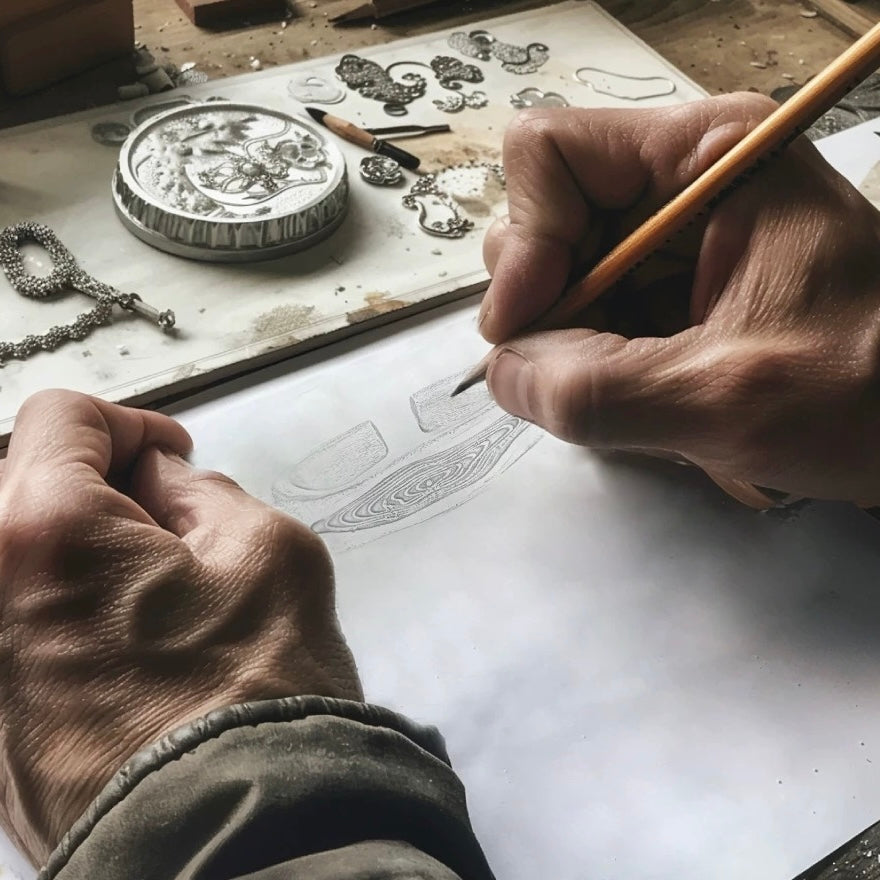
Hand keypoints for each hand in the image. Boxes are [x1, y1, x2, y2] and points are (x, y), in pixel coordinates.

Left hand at [0, 391, 360, 865]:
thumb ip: (204, 490)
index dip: (129, 422)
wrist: (237, 842)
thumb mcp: (268, 549)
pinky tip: (136, 640)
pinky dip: (69, 609)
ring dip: (83, 548)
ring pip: (22, 562)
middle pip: (20, 486)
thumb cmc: (254, 703)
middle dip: (94, 481)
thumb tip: (165, 483)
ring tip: (159, 582)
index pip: (60, 419)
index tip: (167, 452)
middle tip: (161, 508)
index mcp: (42, 531)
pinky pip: (23, 629)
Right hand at [480, 94, 879, 503]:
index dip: (526, 239)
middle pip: (541, 219)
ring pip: (554, 279)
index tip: (529, 323)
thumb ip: (596, 390)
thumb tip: (503, 373)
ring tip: (632, 392)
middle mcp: (676, 185)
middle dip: (543, 306)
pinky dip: (585, 365)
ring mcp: (665, 241)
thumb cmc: (866, 394)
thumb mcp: (727, 398)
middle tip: (586, 371)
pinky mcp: (662, 291)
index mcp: (706, 157)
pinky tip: (640, 395)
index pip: (550, 154)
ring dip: (566, 345)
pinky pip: (581, 318)